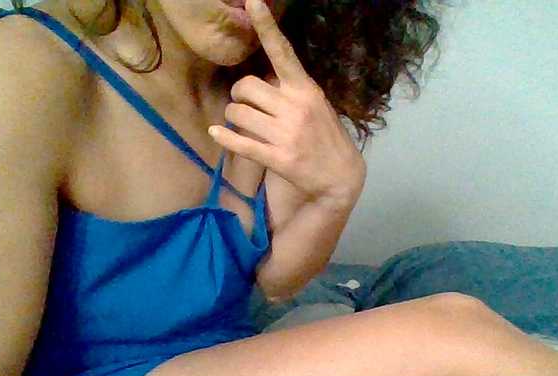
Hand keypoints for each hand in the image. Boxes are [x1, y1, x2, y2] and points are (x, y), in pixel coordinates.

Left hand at [207, 0, 365, 206]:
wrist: (341, 177)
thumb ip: (291, 90)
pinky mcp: (276, 157)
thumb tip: (263, 78)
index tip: (253, 2)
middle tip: (245, 105)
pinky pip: (240, 142)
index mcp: (305, 89)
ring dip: (234, 117)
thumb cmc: (326, 137)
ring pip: (238, 113)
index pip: (283, 52)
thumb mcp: (317, 105)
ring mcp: (285, 133)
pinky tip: (216, 134)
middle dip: (239, 95)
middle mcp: (294, 107)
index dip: (266, 26)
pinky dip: (224, 137)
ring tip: (244, 124)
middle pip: (246, 87)